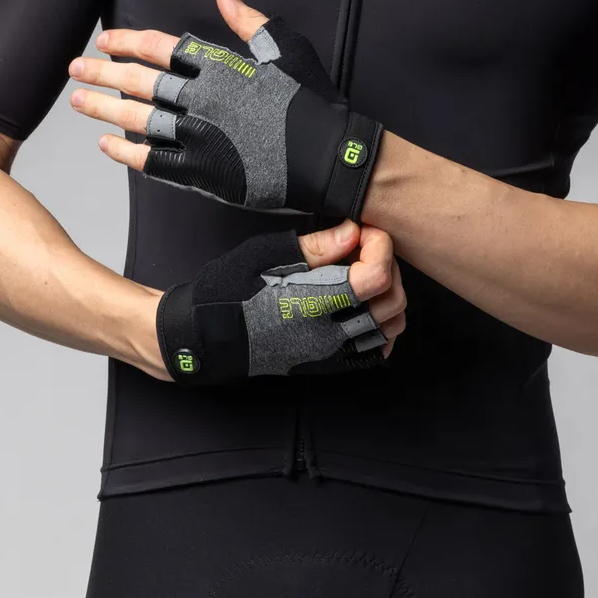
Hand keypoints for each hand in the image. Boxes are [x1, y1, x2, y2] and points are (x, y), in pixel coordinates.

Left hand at [68, 0, 382, 219]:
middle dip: (103, 72)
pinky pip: (154, 161)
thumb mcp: (287, 49)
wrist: (331, 157)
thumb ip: (250, 20)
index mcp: (220, 66)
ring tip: (78, 102)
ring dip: (104, 109)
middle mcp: (202, 99)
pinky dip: (127, 153)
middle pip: (140, 82)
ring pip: (138, 120)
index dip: (128, 41)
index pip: (161, 47)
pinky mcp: (203, 173)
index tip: (105, 40)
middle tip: (76, 68)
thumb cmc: (313, 102)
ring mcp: (199, 137)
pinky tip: (106, 145)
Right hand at [134, 219, 406, 383]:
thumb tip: (355, 231)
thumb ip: (316, 246)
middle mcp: (329, 335)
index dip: (379, 246)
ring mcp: (331, 355)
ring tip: (364, 274)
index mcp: (314, 303)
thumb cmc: (228, 290)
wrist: (205, 336)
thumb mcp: (265, 254)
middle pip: (392, 301)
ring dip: (388, 295)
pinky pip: (376, 352)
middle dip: (388, 266)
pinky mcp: (328, 367)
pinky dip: (381, 327)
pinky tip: (362, 306)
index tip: (363, 231)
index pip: (376, 276)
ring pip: (391, 327)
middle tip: (364, 248)